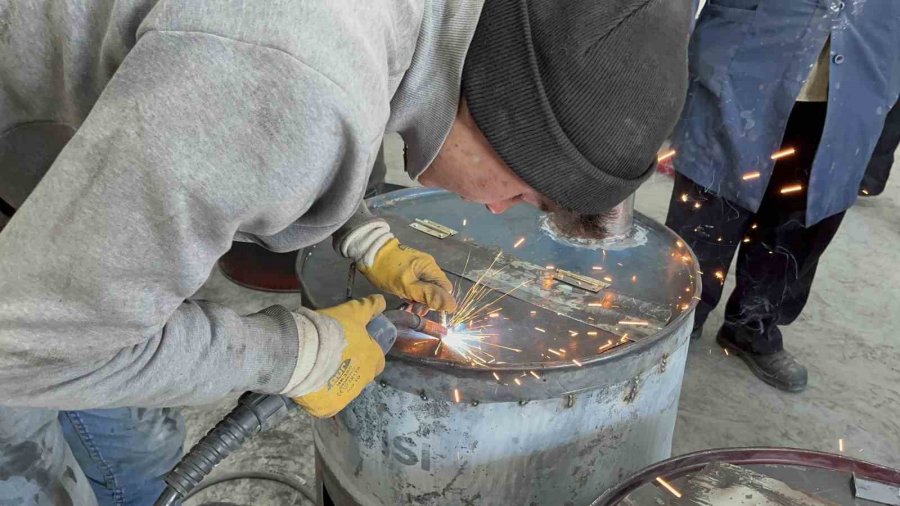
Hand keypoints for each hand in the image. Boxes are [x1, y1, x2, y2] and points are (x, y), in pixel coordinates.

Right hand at [292, 295, 386, 417]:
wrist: (302, 351)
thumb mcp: (351, 313)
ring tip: (317, 368)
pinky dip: (321, 396)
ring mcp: (346, 397)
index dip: (364, 351)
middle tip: (332, 356)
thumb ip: (369, 307)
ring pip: (344, 390)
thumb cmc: (331, 330)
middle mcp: (364, 381)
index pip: (376, 359)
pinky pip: (328, 403)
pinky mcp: (328, 408)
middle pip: (361, 376)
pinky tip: (311, 383)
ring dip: (336, 381)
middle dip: (351, 368)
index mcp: (373, 360)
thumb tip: (382, 301)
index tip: (349, 344)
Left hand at [357, 239, 456, 311]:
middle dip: (427, 301)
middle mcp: (428, 265)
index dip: (439, 301)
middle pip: (436, 288)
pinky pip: (417, 282)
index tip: (425, 309)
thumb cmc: (387, 270)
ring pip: (426, 286)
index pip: (445, 289)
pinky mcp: (409, 267)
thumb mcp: (407, 286)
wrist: (367, 251)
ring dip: (419, 298)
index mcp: (430, 267)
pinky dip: (412, 291)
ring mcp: (418, 265)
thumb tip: (452, 306)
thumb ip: (429, 295)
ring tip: (407, 304)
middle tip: (413, 309)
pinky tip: (404, 296)